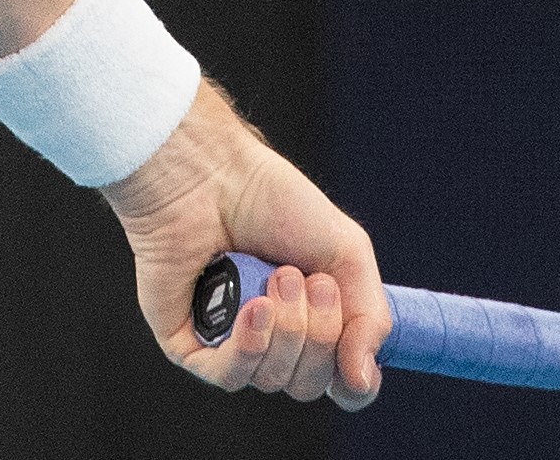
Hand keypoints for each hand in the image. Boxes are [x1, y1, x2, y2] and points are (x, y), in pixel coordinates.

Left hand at [104, 82, 388, 408]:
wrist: (214, 175)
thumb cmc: (276, 203)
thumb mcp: (347, 255)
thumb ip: (369, 319)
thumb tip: (361, 382)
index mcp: (310, 324)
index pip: (339, 385)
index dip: (353, 380)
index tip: (357, 351)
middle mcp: (270, 341)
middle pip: (307, 385)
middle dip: (319, 334)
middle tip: (307, 279)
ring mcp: (228, 345)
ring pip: (271, 380)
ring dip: (286, 329)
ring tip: (275, 275)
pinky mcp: (189, 344)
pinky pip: (228, 376)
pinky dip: (249, 346)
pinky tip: (255, 308)